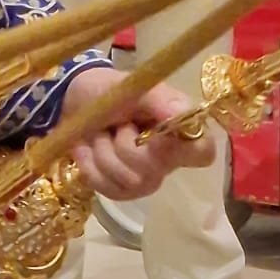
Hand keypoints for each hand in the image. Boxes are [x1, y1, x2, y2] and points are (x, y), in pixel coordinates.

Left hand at [61, 67, 214, 201]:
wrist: (75, 100)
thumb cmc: (112, 90)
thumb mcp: (133, 86)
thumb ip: (160, 99)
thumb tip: (182, 114)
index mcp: (178, 130)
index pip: (204, 152)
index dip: (186, 150)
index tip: (159, 134)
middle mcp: (168, 159)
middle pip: (156, 169)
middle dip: (126, 145)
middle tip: (118, 124)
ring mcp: (145, 178)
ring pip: (129, 181)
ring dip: (104, 151)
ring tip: (101, 133)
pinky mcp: (121, 191)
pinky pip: (108, 189)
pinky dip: (91, 165)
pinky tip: (89, 148)